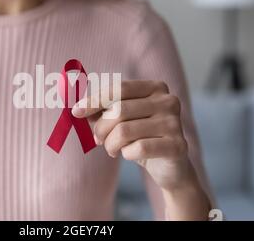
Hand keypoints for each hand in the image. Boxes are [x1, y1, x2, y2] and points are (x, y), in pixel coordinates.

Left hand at [72, 80, 209, 219]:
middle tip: (98, 139)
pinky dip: (126, 154)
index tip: (76, 112)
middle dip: (101, 128)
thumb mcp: (121, 121)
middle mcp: (168, 101)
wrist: (169, 166)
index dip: (95, 100)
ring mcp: (174, 123)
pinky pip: (138, 149)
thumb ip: (103, 111)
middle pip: (119, 110)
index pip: (119, 89)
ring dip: (110, 144)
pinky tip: (129, 155)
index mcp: (155, 88)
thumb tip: (78, 108)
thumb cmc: (141, 138)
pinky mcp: (178, 146)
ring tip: (112, 149)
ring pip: (124, 131)